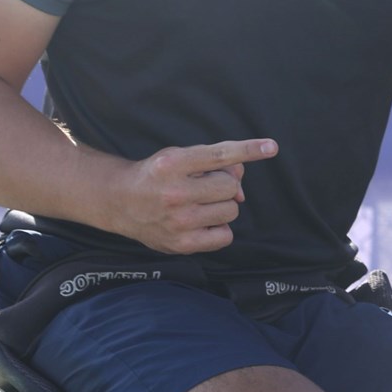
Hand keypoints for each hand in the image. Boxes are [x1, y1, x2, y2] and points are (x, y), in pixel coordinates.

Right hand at [110, 139, 277, 253]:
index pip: (220, 155)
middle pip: (231, 187)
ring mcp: (178, 221)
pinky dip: (219, 228)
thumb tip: (241, 187)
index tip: (272, 147)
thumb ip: (214, 162)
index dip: (249, 150)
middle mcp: (175, 192)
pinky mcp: (182, 244)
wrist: (119, 201)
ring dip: (222, 206)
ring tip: (199, 203)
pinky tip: (201, 222)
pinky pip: (225, 236)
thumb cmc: (157, 175)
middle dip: (224, 185)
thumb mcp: (179, 157)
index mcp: (173, 164)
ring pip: (231, 211)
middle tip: (203, 186)